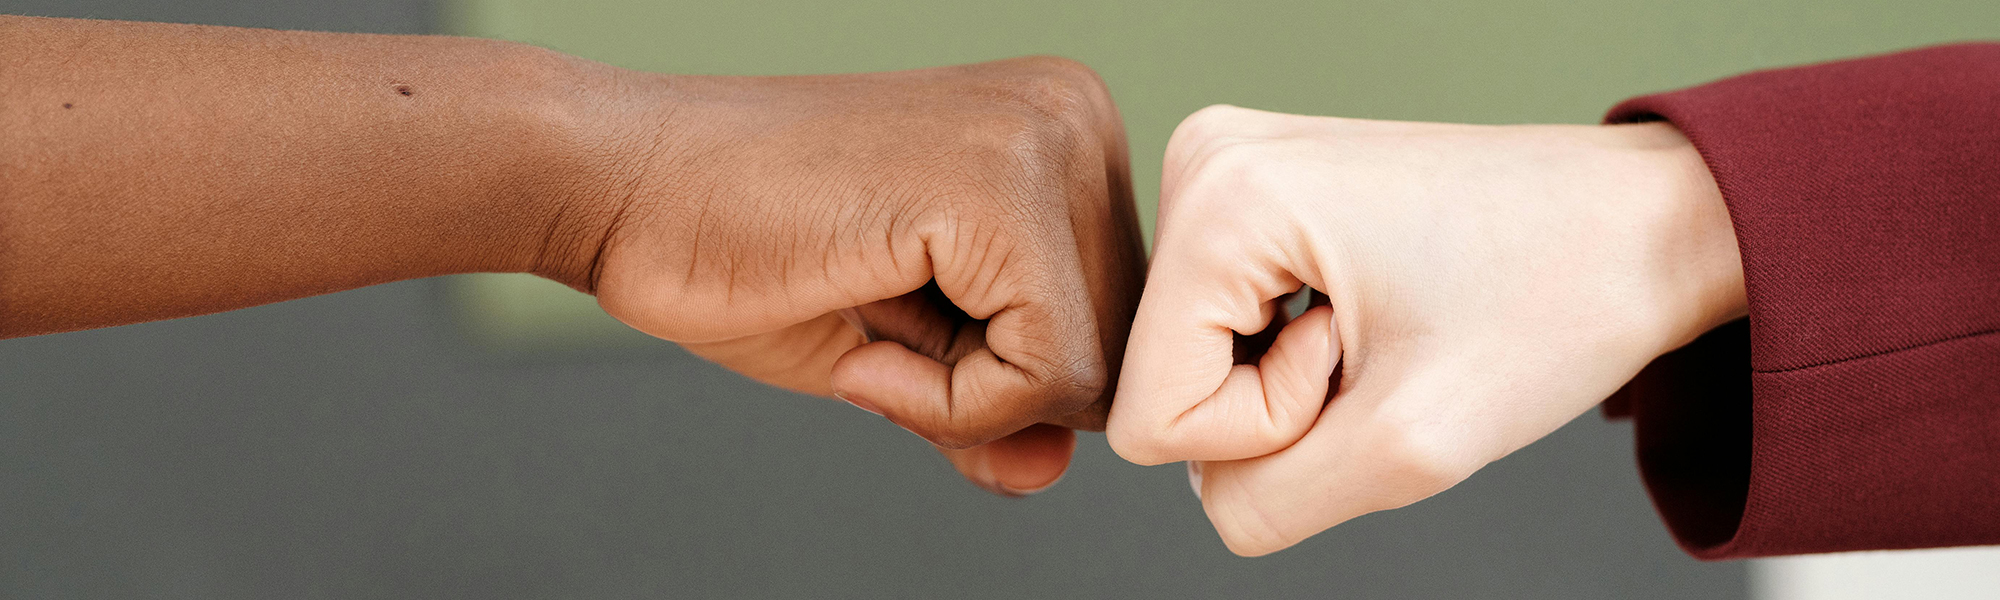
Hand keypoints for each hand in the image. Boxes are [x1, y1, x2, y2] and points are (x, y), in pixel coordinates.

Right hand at [546, 57, 1145, 494]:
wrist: (618, 183)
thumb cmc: (742, 250)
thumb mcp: (902, 346)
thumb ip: (997, 404)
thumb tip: (1062, 465)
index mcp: (1063, 129)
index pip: (1119, 318)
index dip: (1012, 377)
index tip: (901, 333)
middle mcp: (1074, 115)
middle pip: (1118, 347)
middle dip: (997, 388)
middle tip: (876, 336)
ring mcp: (1044, 142)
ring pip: (1091, 369)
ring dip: (966, 397)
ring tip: (868, 328)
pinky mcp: (1000, 191)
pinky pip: (1044, 374)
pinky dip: (947, 402)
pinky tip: (864, 338)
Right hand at [1105, 106, 1745, 552]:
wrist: (1648, 223)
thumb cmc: (1560, 299)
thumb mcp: (1408, 448)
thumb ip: (1263, 505)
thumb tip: (1209, 494)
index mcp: (1222, 199)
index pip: (1152, 414)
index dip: (1265, 433)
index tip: (1365, 366)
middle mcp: (1206, 162)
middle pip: (1167, 381)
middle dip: (1277, 405)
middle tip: (1383, 351)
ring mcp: (1228, 168)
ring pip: (1197, 360)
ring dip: (1293, 380)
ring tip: (1385, 327)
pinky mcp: (1260, 188)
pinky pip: (1228, 325)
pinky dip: (1299, 348)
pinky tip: (1374, 311)